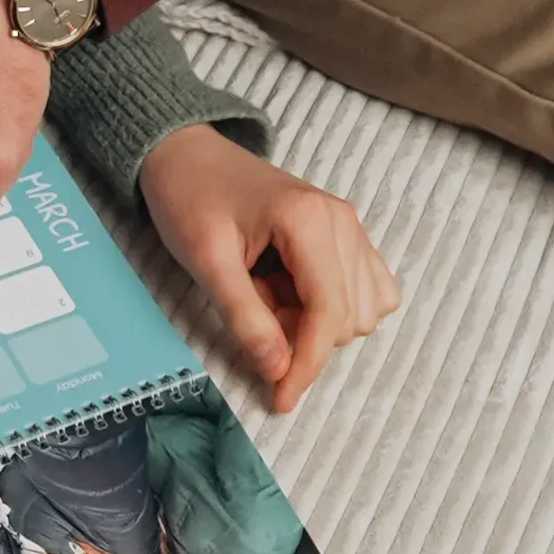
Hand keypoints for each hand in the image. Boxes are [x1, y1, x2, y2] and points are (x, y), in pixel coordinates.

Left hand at [139, 124, 400, 411]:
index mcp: (310, 221)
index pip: (329, 314)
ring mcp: (349, 227)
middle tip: (249, 307)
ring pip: (362, 310)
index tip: (280, 398)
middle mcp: (342, 222)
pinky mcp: (346, 236)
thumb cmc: (191, 199)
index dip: (306, 364)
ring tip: (265, 293)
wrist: (187, 154)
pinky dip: (332, 308)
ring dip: (316, 322)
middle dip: (303, 336)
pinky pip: (366, 291)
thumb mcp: (206, 261)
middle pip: (350, 318)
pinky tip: (289, 293)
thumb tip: (277, 369)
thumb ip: (244, 317)